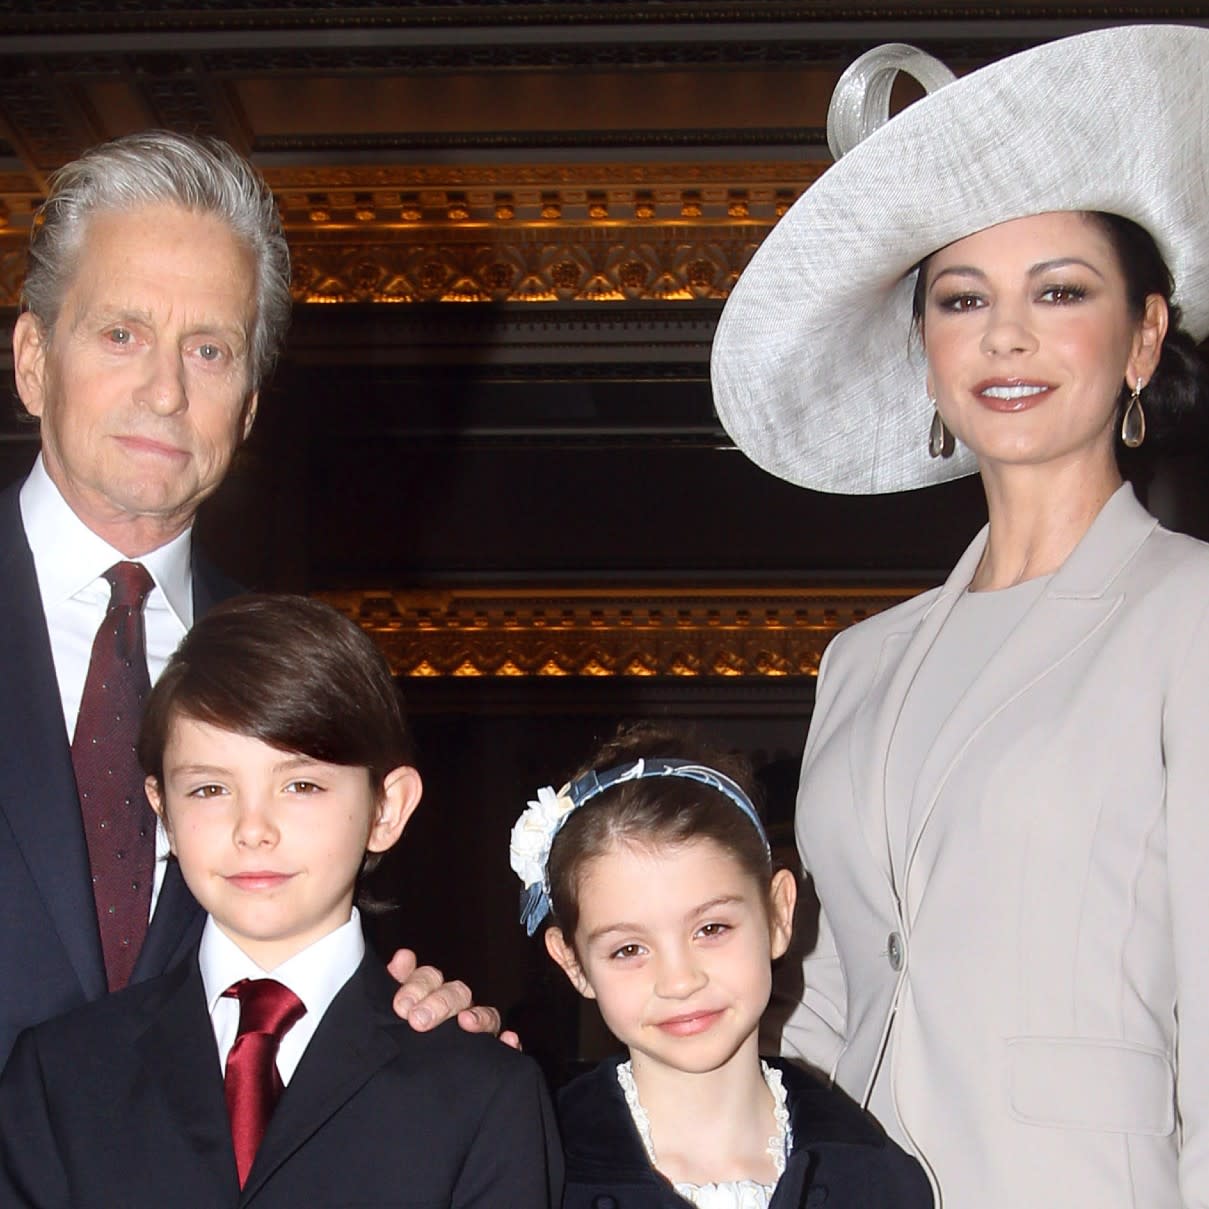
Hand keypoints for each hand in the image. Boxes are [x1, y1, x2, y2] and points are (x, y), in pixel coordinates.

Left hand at [386, 949, 521, 1047]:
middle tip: (419, 1021)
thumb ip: (393, 986)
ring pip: (486, 1015)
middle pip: (458, 993)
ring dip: (479, 1017)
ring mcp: (475, 1032)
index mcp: (428, 998)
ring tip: (466, 1023)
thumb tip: (402, 957)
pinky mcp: (491, 1057)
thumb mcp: (390, 1017)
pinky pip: (506, 1048)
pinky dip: (509, 1043)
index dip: (417, 986)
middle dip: (440, 1002)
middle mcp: (454, 1011)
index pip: (429, 978)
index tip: (401, 1006)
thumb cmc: (399, 1046)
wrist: (406, 1103)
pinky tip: (508, 1041)